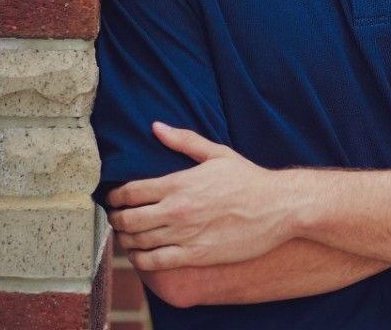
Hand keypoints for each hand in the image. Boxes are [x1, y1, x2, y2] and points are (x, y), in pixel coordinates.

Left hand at [106, 122, 296, 269]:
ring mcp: (185, 235)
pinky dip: (141, 260)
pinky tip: (142, 254)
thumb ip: (184, 140)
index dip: (115, 196)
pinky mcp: (195, 255)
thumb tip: (157, 127)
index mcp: (179, 183)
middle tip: (117, 217)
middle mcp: (177, 210)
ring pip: (138, 242)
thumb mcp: (218, 153)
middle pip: (128, 219)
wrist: (277, 207)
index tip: (114, 198)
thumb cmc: (248, 179)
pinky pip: (155, 262)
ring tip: (128, 235)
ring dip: (126, 239)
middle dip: (116, 218)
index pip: (131, 192)